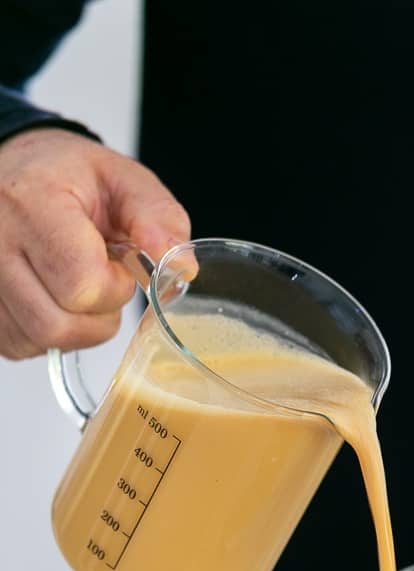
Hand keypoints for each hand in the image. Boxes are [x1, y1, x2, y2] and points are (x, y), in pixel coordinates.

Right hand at [0, 128, 190, 359]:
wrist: (17, 168)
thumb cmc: (67, 175)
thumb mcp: (123, 179)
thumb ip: (158, 218)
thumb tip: (181, 267)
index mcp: (32, 202)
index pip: (82, 284)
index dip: (114, 287)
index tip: (118, 265)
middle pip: (58, 324)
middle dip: (99, 316)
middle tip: (103, 282)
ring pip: (39, 341)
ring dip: (76, 329)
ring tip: (79, 289)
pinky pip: (18, 344)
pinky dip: (48, 335)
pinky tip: (54, 299)